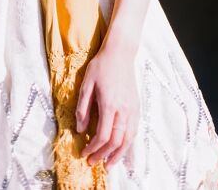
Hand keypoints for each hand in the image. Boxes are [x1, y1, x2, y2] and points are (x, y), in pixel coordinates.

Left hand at [75, 44, 139, 170]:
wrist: (120, 53)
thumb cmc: (101, 66)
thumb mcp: (86, 84)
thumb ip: (83, 108)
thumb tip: (80, 130)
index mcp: (109, 104)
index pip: (103, 135)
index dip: (94, 148)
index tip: (84, 153)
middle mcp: (123, 110)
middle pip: (116, 141)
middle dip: (104, 155)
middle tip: (93, 163)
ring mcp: (133, 109)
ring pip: (128, 139)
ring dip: (118, 155)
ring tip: (109, 165)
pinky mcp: (137, 107)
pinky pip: (134, 131)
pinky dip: (128, 144)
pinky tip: (121, 149)